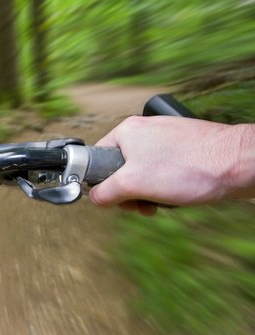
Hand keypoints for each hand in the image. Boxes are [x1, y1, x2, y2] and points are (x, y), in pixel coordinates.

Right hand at [89, 116, 252, 214]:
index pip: (98, 159)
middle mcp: (144, 131)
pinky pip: (163, 171)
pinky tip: (177, 194)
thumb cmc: (190, 168)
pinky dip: (166, 186)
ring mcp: (166, 138)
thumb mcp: (133, 184)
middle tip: (142, 203)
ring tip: (162, 201)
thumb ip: (105, 192)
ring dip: (148, 192)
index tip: (117, 198)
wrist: (239, 164)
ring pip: (143, 172)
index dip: (104, 184)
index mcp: (126, 131)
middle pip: (120, 169)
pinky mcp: (184, 148)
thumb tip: (95, 198)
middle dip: (129, 192)